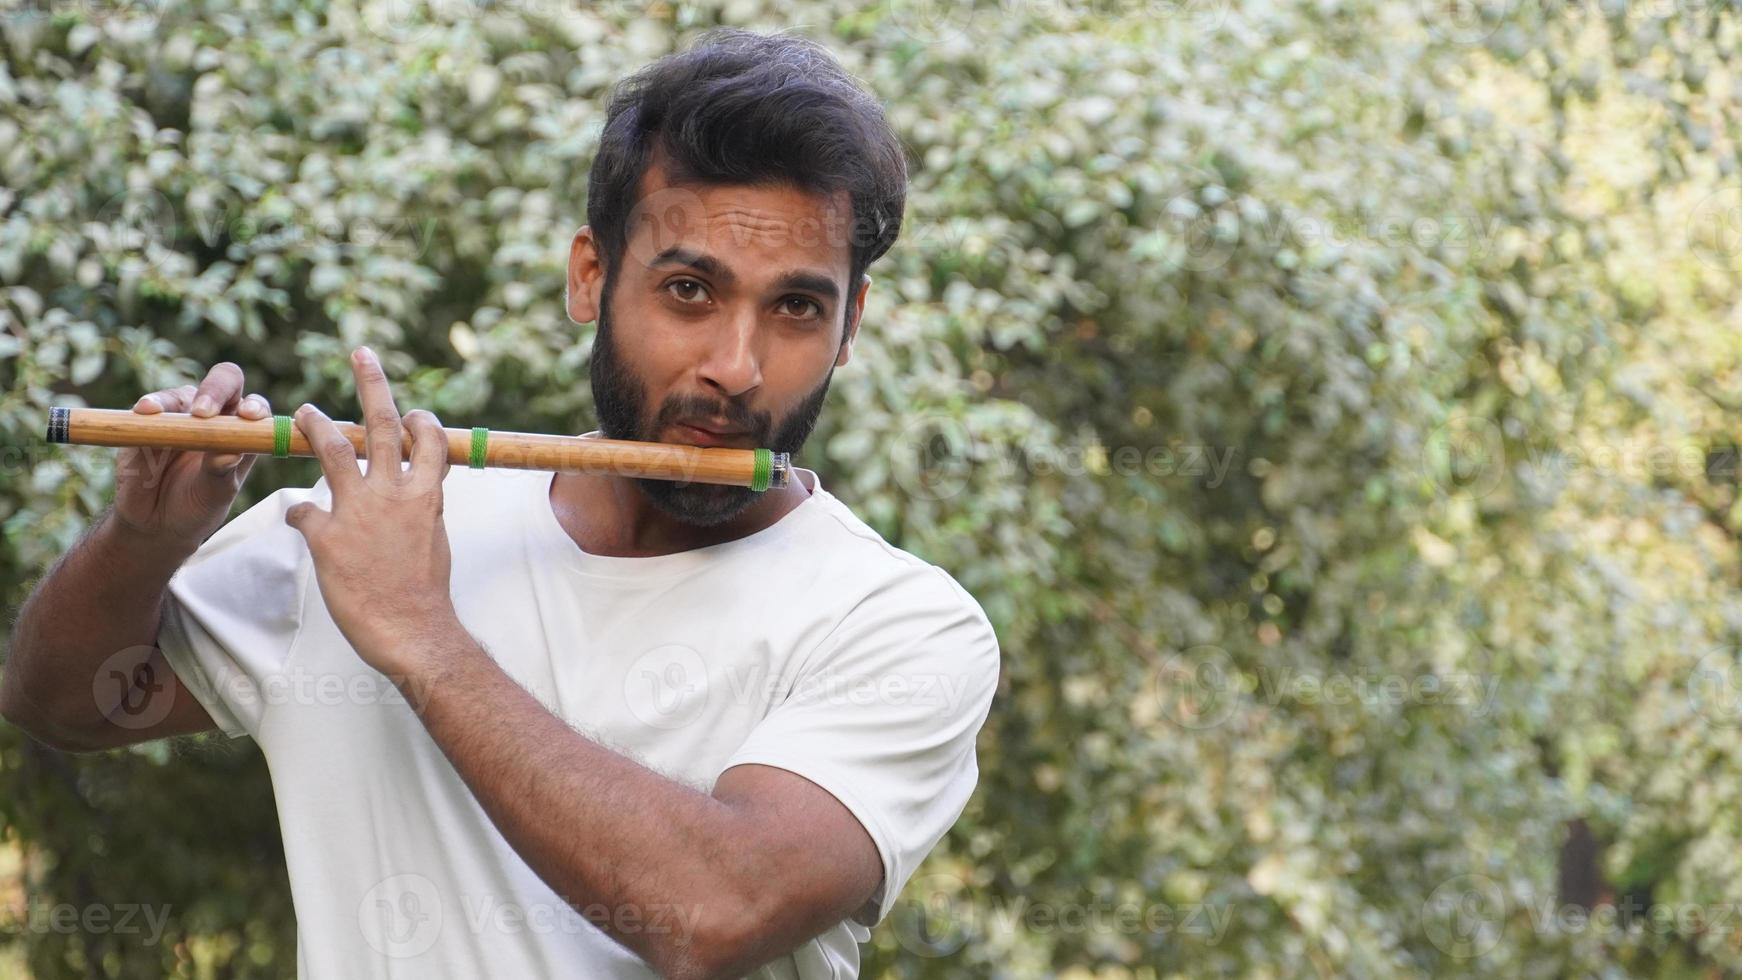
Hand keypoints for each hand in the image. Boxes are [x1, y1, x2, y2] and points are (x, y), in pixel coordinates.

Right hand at [112, 362, 274, 552]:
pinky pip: (149, 407)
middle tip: (202, 412)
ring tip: (158, 411)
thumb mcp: (214, 494)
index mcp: (241, 432)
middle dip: (215, 389)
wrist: (157, 523)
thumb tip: (230, 453)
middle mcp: (214, 417)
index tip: (249, 416)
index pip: (254, 406)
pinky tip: (145, 410)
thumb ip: (222, 473)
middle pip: (222, 382)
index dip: (255, 405)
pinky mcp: (148, 423)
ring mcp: (179, 416)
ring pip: (180, 394)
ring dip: (172, 399)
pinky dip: (149, 405)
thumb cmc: (198, 506)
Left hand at [284, 346, 457, 676]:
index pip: (426, 438)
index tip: (410, 411)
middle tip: (360, 352)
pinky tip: (298, 518)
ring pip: (332, 449)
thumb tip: (420, 496)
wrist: (412, 630)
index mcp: (426, 494)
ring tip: (303, 412)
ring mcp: (357, 511)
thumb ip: (421, 509)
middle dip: (372, 382)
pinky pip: (301, 509)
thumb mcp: (435, 539)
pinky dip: (298, 510)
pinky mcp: (326, 536)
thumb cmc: (426, 591)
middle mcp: (392, 493)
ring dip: (315, 425)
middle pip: (381, 423)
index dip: (417, 419)